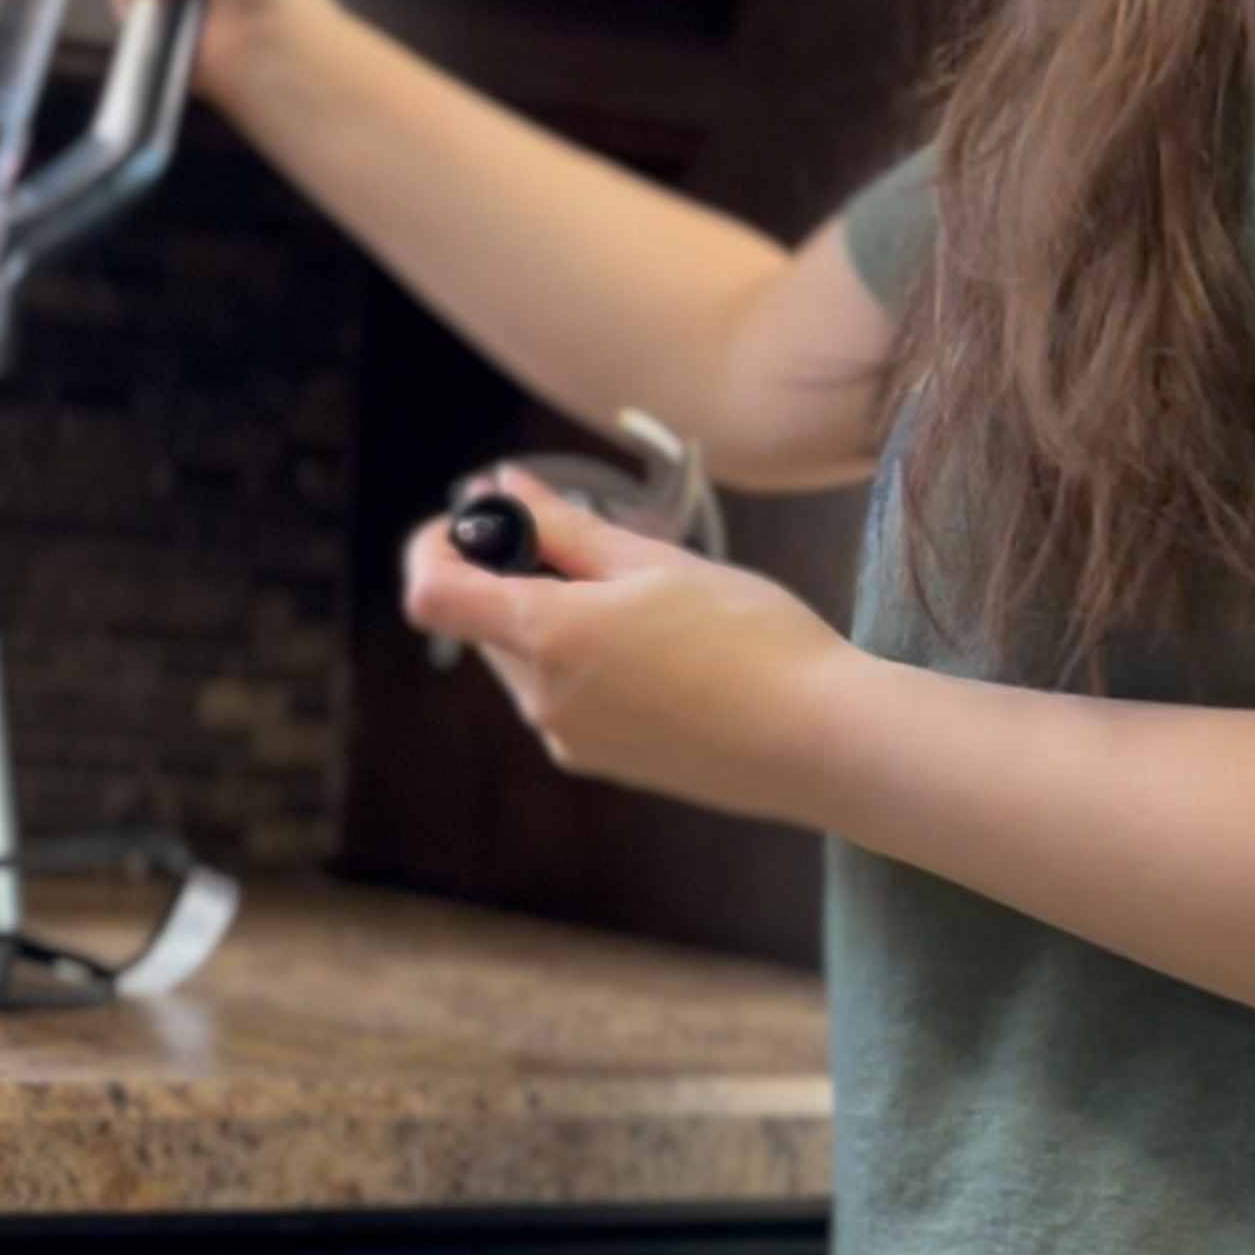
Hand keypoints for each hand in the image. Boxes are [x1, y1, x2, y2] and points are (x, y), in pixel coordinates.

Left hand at [401, 471, 857, 827]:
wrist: (823, 741)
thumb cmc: (753, 640)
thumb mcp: (654, 562)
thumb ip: (565, 527)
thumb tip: (503, 491)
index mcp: (548, 637)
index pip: (431, 593)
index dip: (435, 547)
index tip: (477, 519)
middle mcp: (542, 699)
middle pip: (480, 623)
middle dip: (511, 576)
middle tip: (586, 543)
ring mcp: (569, 739)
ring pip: (523, 660)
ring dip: (552, 619)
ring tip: (641, 601)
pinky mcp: (601, 763)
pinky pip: (561, 697)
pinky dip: (582, 661)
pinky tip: (658, 651)